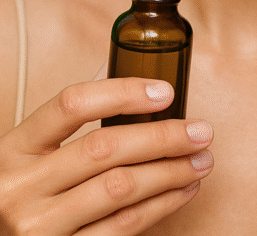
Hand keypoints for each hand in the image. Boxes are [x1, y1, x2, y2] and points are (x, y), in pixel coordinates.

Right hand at [0, 77, 213, 234]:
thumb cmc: (20, 191)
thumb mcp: (27, 153)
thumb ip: (68, 119)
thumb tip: (119, 74)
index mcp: (15, 148)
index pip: (71, 106)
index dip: (122, 93)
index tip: (165, 91)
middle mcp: (21, 189)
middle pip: (104, 148)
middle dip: (162, 137)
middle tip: (201, 130)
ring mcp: (39, 228)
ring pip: (120, 189)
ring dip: (170, 172)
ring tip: (201, 160)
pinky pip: (121, 228)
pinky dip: (160, 206)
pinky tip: (182, 190)